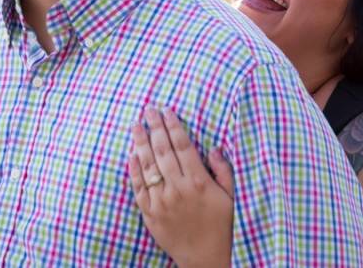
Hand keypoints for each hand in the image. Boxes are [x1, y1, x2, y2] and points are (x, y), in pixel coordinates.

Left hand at [129, 107, 233, 267]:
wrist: (205, 258)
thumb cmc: (221, 225)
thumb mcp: (230, 196)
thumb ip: (223, 169)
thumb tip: (213, 147)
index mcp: (198, 181)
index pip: (182, 146)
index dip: (173, 126)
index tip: (167, 110)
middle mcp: (177, 188)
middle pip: (162, 150)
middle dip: (154, 127)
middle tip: (148, 109)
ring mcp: (161, 201)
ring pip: (147, 165)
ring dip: (140, 142)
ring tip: (135, 125)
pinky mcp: (150, 213)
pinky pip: (138, 187)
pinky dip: (134, 169)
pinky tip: (132, 154)